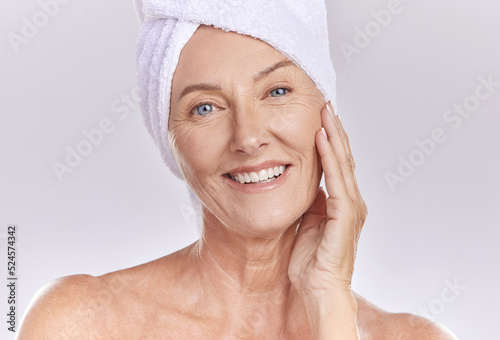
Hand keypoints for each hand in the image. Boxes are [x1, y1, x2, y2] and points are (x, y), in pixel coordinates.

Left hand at [288, 102, 367, 298]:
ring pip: (343, 163)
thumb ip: (311, 202)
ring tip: (326, 111)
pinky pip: (336, 179)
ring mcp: (351, 207)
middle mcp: (351, 201)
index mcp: (342, 204)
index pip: (337, 164)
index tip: (321, 118)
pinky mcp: (345, 215)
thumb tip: (305, 184)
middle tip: (326, 104)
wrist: (319, 289)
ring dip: (333, 135)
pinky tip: (321, 138)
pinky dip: (329, 157)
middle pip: (344, 158)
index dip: (331, 141)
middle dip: (334, 130)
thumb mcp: (308, 223)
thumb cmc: (311, 262)